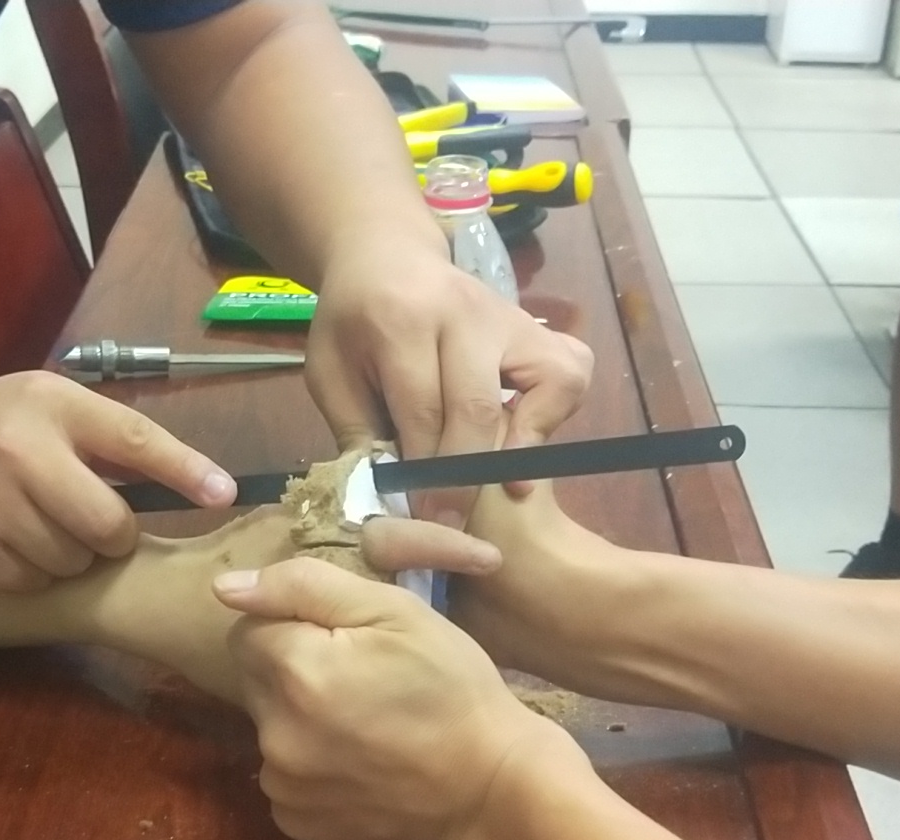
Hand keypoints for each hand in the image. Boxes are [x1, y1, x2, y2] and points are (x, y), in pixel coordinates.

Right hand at [0, 371, 235, 590]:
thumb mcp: (53, 406)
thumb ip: (117, 438)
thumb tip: (208, 487)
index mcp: (49, 405)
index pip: (131, 440)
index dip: (183, 470)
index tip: (223, 495)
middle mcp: (16, 453)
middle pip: (108, 524)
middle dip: (113, 532)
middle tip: (92, 518)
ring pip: (74, 561)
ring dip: (74, 554)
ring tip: (43, 522)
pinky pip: (36, 583)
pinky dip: (37, 572)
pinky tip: (14, 541)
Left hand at [214, 556, 572, 839]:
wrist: (494, 793)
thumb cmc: (455, 690)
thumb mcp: (396, 613)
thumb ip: (305, 587)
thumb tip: (225, 588)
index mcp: (296, 670)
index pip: (248, 627)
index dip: (297, 626)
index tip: (349, 643)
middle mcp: (274, 732)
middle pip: (255, 678)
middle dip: (294, 670)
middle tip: (361, 681)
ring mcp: (282, 785)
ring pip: (268, 726)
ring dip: (300, 718)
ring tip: (367, 726)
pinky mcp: (295, 822)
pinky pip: (284, 775)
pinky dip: (310, 766)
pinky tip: (361, 765)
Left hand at [305, 242, 593, 525]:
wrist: (386, 257)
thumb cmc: (353, 322)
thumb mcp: (330, 372)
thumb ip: (356, 430)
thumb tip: (389, 499)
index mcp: (399, 321)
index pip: (421, 410)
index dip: (422, 475)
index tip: (419, 520)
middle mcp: (463, 312)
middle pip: (478, 407)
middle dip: (465, 479)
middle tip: (452, 523)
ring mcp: (507, 315)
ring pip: (545, 385)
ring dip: (523, 443)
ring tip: (497, 478)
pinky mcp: (535, 325)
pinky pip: (569, 372)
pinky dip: (556, 414)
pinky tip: (521, 438)